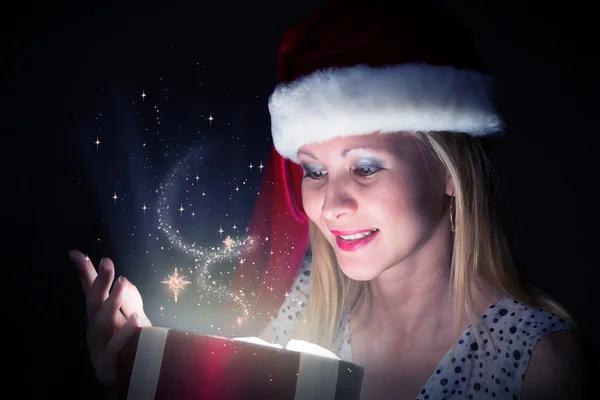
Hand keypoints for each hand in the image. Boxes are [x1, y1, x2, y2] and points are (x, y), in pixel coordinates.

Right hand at [70, 249, 151, 388]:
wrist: (125, 381)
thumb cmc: (125, 346)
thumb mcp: (129, 318)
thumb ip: (126, 299)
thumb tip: (123, 278)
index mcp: (98, 317)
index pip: (90, 291)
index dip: (85, 272)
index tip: (77, 253)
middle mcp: (95, 329)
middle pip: (94, 303)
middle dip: (99, 282)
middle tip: (107, 263)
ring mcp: (101, 346)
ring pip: (103, 322)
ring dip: (113, 301)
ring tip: (123, 283)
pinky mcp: (111, 363)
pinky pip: (117, 347)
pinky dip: (126, 333)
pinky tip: (137, 320)